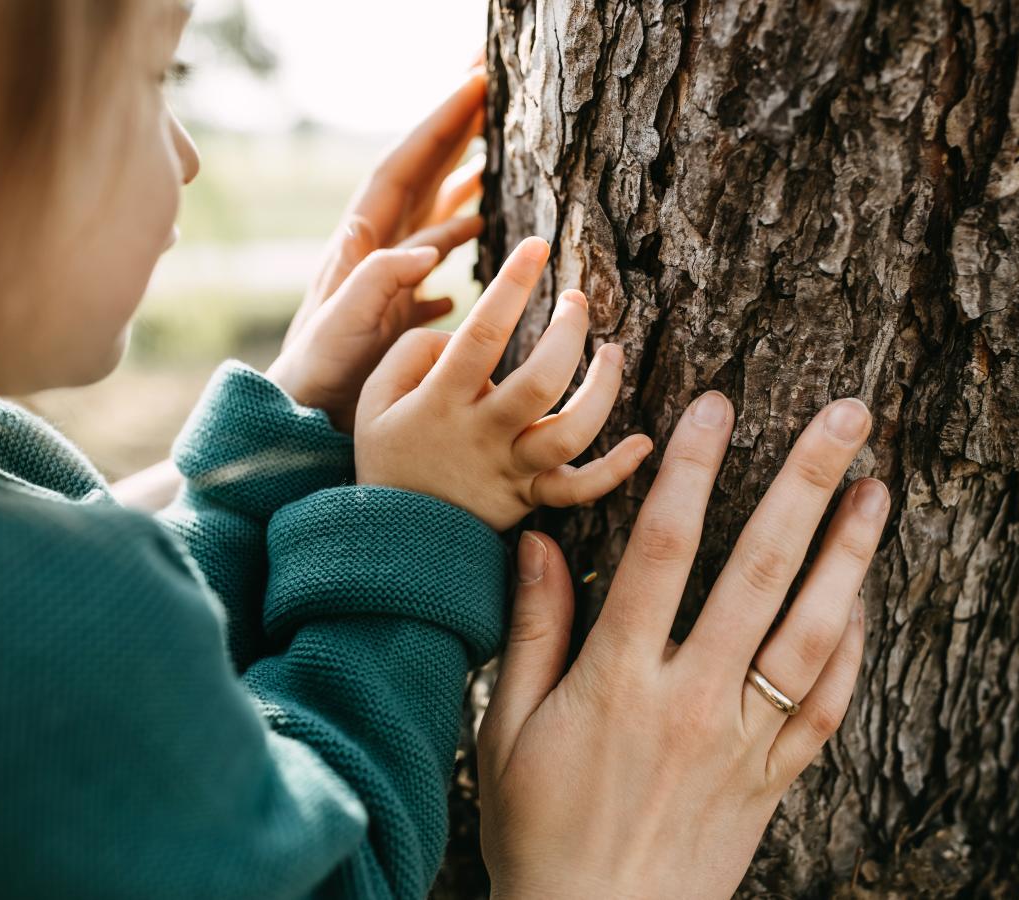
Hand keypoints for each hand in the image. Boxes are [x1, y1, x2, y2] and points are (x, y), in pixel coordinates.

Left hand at [266, 68, 485, 431]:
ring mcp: (388, 281)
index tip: (475, 84)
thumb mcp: (343, 324)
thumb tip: (429, 248)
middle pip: (420, 178)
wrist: (300, 416)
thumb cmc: (317, 374)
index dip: (440, 125)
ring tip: (493, 162)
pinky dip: (456, 252)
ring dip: (460, 187)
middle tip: (488, 92)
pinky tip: (477, 251)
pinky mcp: (397, 312)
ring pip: (431, 219)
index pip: (404, 167)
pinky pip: (434, 270)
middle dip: (453, 134)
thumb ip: (380, 280)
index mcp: (363, 244)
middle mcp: (376, 252)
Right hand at [353, 236, 653, 531]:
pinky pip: (579, 489)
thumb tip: (460, 335)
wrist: (392, 539)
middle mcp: (482, 435)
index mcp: (442, 401)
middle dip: (568, 333)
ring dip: (603, 390)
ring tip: (613, 352)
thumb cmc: (387, 455)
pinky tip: (644, 443)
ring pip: (571, 432)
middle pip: (540, 381)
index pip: (483, 334)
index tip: (537, 246)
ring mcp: (511, 470)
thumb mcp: (374, 397)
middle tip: (577, 300)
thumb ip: (412, 352)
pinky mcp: (530, 498)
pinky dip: (616, 470)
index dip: (512, 284)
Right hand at [477, 393, 887, 897]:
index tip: (715, 407)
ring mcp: (743, 738)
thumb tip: (540, 544)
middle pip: (758, 570)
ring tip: (877, 489)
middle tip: (845, 418)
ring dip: (849, 554)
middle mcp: (692, 697)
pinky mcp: (773, 777)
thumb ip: (531, 631)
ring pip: (812, 630)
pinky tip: (865, 599)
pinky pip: (827, 704)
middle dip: (804, 483)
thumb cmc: (538, 831)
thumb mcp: (508, 730)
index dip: (690, 469)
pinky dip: (853, 647)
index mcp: (619, 678)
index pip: (662, 549)